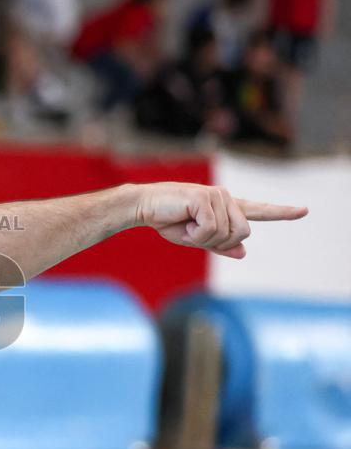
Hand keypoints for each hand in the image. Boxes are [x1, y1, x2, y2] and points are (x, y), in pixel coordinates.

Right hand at [134, 183, 307, 258]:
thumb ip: (219, 245)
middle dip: (218, 242)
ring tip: (185, 227)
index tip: (303, 210)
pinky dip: (195, 235)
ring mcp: (217, 196)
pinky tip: (183, 224)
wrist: (143, 207)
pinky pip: (211, 229)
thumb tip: (243, 252)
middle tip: (194, 235)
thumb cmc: (167, 220)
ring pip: (227, 233)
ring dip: (203, 239)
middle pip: (242, 232)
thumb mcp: (195, 238)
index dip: (281, 212)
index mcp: (225, 208)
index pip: (258, 210)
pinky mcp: (206, 198)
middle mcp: (226, 198)